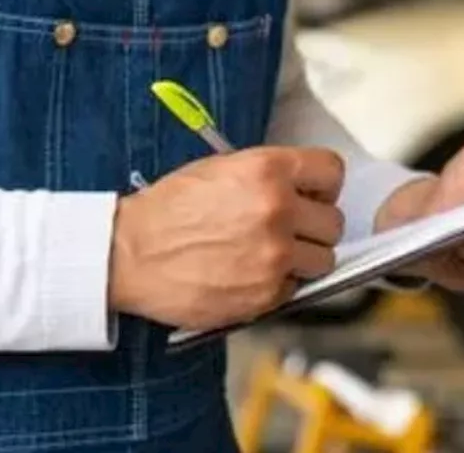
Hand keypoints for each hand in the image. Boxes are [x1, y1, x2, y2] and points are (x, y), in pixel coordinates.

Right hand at [110, 147, 344, 329]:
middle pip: (333, 222)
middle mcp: (277, 210)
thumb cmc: (168, 210)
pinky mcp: (265, 294)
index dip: (323, 186)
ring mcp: (274, 255)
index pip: (332, 172)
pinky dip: (278, 285)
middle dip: (313, 227)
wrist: (130, 254)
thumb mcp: (219, 169)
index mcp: (267, 170)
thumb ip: (268, 176)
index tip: (312, 196)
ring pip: (324, 260)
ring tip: (268, 255)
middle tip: (287, 230)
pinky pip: (296, 289)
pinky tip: (248, 274)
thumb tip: (303, 190)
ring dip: (302, 260)